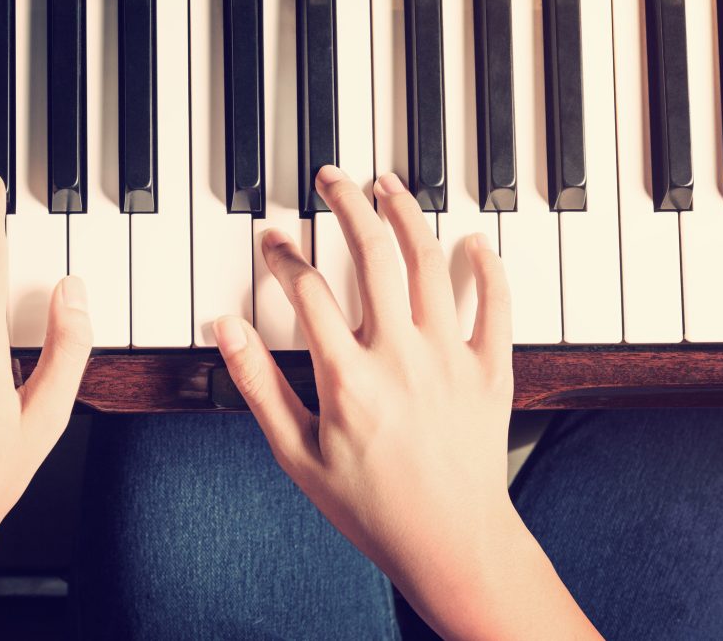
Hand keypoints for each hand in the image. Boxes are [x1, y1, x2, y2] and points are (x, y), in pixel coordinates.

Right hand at [214, 166, 597, 638]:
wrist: (451, 542)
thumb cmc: (371, 506)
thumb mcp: (296, 454)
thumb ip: (258, 386)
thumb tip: (226, 329)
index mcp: (349, 377)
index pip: (306, 289)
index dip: (282, 256)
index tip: (271, 241)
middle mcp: (401, 355)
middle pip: (372, 253)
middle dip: (347, 204)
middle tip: (333, 179)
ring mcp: (451, 358)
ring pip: (429, 262)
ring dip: (407, 214)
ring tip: (387, 185)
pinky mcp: (491, 369)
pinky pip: (496, 302)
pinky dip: (487, 265)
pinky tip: (473, 240)